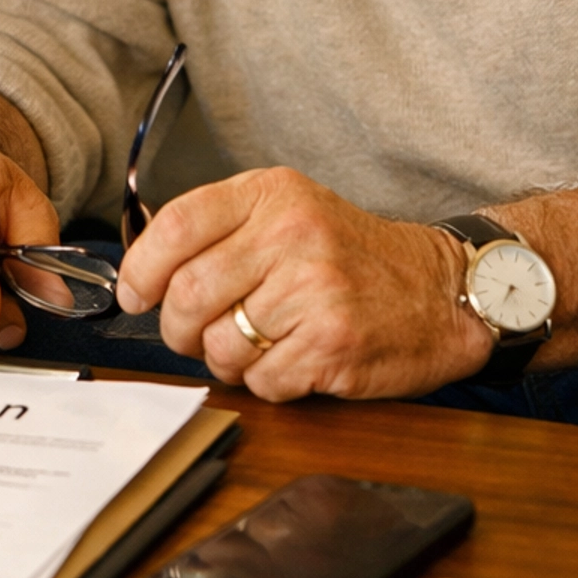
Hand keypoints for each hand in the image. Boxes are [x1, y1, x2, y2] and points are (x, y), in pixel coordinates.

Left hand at [115, 167, 491, 399]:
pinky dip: (269, 382)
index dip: (141, 269)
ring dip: (228, 359)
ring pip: (219, 346)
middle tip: (196, 334)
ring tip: (260, 344)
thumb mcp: (289, 212)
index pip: (175, 226)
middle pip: (187, 295)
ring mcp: (314, 290)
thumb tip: (144, 271)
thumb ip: (222, 229)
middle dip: (179, 329)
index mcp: (272, 194)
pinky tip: (295, 360)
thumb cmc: (353, 257)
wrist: (440, 289)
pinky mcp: (333, 342)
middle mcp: (291, 234)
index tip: (136, 294)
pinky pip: (262, 381)